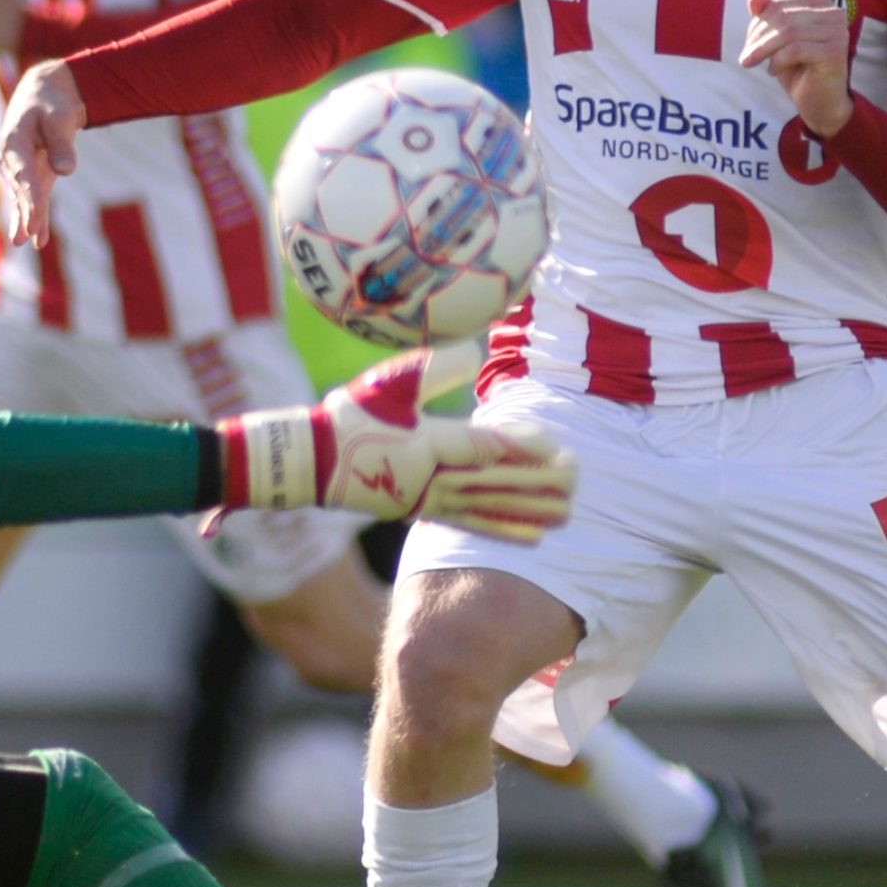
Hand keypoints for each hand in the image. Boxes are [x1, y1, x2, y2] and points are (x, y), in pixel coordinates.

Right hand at [0, 59, 84, 244]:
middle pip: (20, 191)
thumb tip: (66, 170)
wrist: (44, 94)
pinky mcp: (31, 175)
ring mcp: (19, 169)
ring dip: (26, 220)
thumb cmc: (52, 104)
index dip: (29, 198)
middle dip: (24, 214)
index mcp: (13, 141)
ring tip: (26, 243)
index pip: (23, 175)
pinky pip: (32, 199)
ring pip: (23, 198)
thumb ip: (61, 143)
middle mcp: (11, 158)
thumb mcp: (60, 117)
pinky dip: (35, 216)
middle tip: (27, 237)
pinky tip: (38, 240)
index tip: (34, 218)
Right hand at [216, 352, 577, 542]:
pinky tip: (533, 536)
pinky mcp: (422, 512)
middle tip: (577, 479)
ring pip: (487, 506)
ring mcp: (427, 499)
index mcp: (425, 443)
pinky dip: (503, 529)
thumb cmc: (349, 416)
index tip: (555, 445)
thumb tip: (476, 350)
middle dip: (537, 481)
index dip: (519, 447)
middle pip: (493, 480)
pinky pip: (470, 523)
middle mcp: (430, 477)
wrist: (310, 461)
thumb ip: (433, 369)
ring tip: (567, 514)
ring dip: (528, 510)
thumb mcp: (389, 383)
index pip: (481, 446)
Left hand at [737, 0, 854, 137]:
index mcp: (820, 3)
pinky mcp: (835, 52)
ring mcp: (838, 31)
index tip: (748, 44)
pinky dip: (778, 61)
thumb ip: (768, 17)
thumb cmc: (798, 68)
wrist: (820, 103)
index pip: (779, 5)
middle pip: (783, 17)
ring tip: (752, 63)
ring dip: (764, 50)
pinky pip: (796, 50)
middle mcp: (834, 13)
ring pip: (788, 32)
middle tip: (746, 57)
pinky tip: (773, 71)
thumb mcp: (777, 40)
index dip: (758, 24)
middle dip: (758, 37)